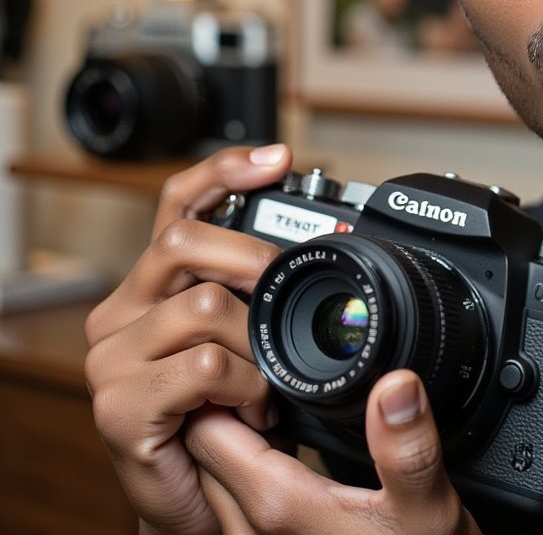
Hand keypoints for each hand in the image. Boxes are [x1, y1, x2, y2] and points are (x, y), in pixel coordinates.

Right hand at [84, 143, 294, 534]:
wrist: (204, 500)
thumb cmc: (232, 412)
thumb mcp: (248, 338)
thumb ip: (255, 289)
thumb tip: (314, 236)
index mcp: (156, 285)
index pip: (178, 204)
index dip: (224, 172)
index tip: (279, 158)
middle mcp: (123, 311)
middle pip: (182, 242)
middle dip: (252, 259)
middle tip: (286, 291)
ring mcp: (113, 359)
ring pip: (203, 305)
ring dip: (256, 342)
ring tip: (269, 377)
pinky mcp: (119, 406)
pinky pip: (205, 365)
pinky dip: (248, 384)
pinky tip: (255, 406)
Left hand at [184, 369, 480, 534]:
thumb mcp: (427, 507)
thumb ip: (409, 449)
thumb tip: (397, 385)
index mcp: (276, 505)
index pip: (207, 429)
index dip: (221, 383)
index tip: (253, 351)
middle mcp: (250, 529)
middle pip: (200, 449)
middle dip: (216, 401)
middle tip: (257, 360)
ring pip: (211, 474)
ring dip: (227, 432)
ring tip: (265, 392)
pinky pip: (230, 495)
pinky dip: (243, 458)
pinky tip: (281, 436)